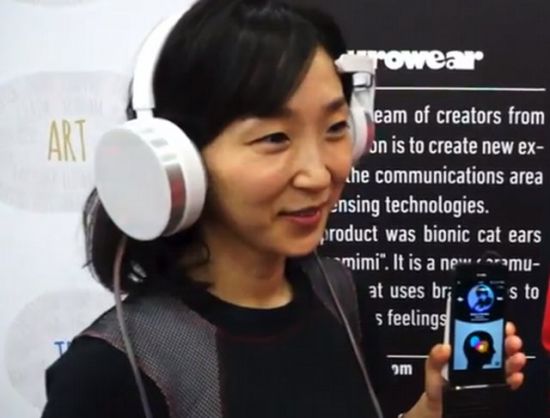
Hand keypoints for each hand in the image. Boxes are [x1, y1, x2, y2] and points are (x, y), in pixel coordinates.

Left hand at [405, 322, 525, 417]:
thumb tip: (444, 347)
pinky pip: (507, 382)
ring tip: (516, 357)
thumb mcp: (432, 369)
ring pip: (505, 363)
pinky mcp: (493, 388)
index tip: (500, 322)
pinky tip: (515, 376)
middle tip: (512, 339)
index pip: (479, 333)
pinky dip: (513, 379)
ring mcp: (487, 373)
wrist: (440, 408)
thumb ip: (435, 358)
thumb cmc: (437, 386)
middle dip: (507, 340)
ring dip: (513, 359)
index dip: (491, 325)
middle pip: (496, 346)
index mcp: (463, 350)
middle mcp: (478, 359)